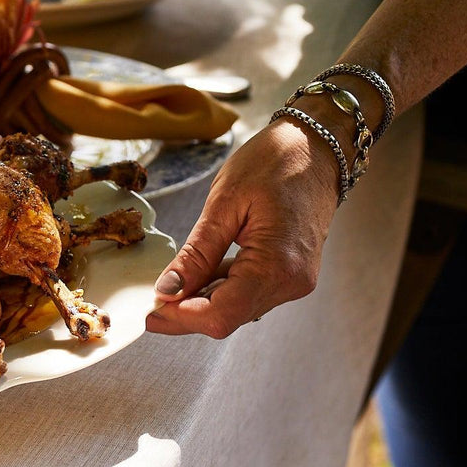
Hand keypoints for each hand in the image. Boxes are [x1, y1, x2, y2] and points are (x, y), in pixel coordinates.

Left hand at [145, 116, 341, 337]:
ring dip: (200, 300)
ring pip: (236, 308)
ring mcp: (294, 280)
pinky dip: (220, 287)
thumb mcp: (223, 203)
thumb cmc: (275, 163)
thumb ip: (197, 254)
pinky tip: (200, 272)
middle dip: (186, 312)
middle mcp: (291, 281)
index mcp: (277, 265)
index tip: (149, 311)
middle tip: (151, 299)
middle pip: (227, 317)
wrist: (317, 147)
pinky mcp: (291, 273)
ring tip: (171, 280)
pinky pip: (248, 292)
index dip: (181, 318)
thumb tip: (168, 290)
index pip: (221, 315)